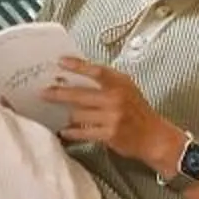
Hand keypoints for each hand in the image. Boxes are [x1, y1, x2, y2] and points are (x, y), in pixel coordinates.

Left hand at [49, 57, 180, 168]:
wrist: (155, 137)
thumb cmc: (138, 111)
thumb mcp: (128, 89)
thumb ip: (107, 82)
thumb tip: (77, 77)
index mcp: (121, 83)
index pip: (96, 70)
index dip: (77, 65)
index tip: (61, 61)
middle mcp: (116, 98)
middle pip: (80, 94)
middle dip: (58, 93)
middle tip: (43, 92)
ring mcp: (112, 117)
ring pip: (78, 113)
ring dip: (66, 114)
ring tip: (56, 112)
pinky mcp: (109, 134)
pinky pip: (83, 132)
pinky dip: (71, 132)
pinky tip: (64, 131)